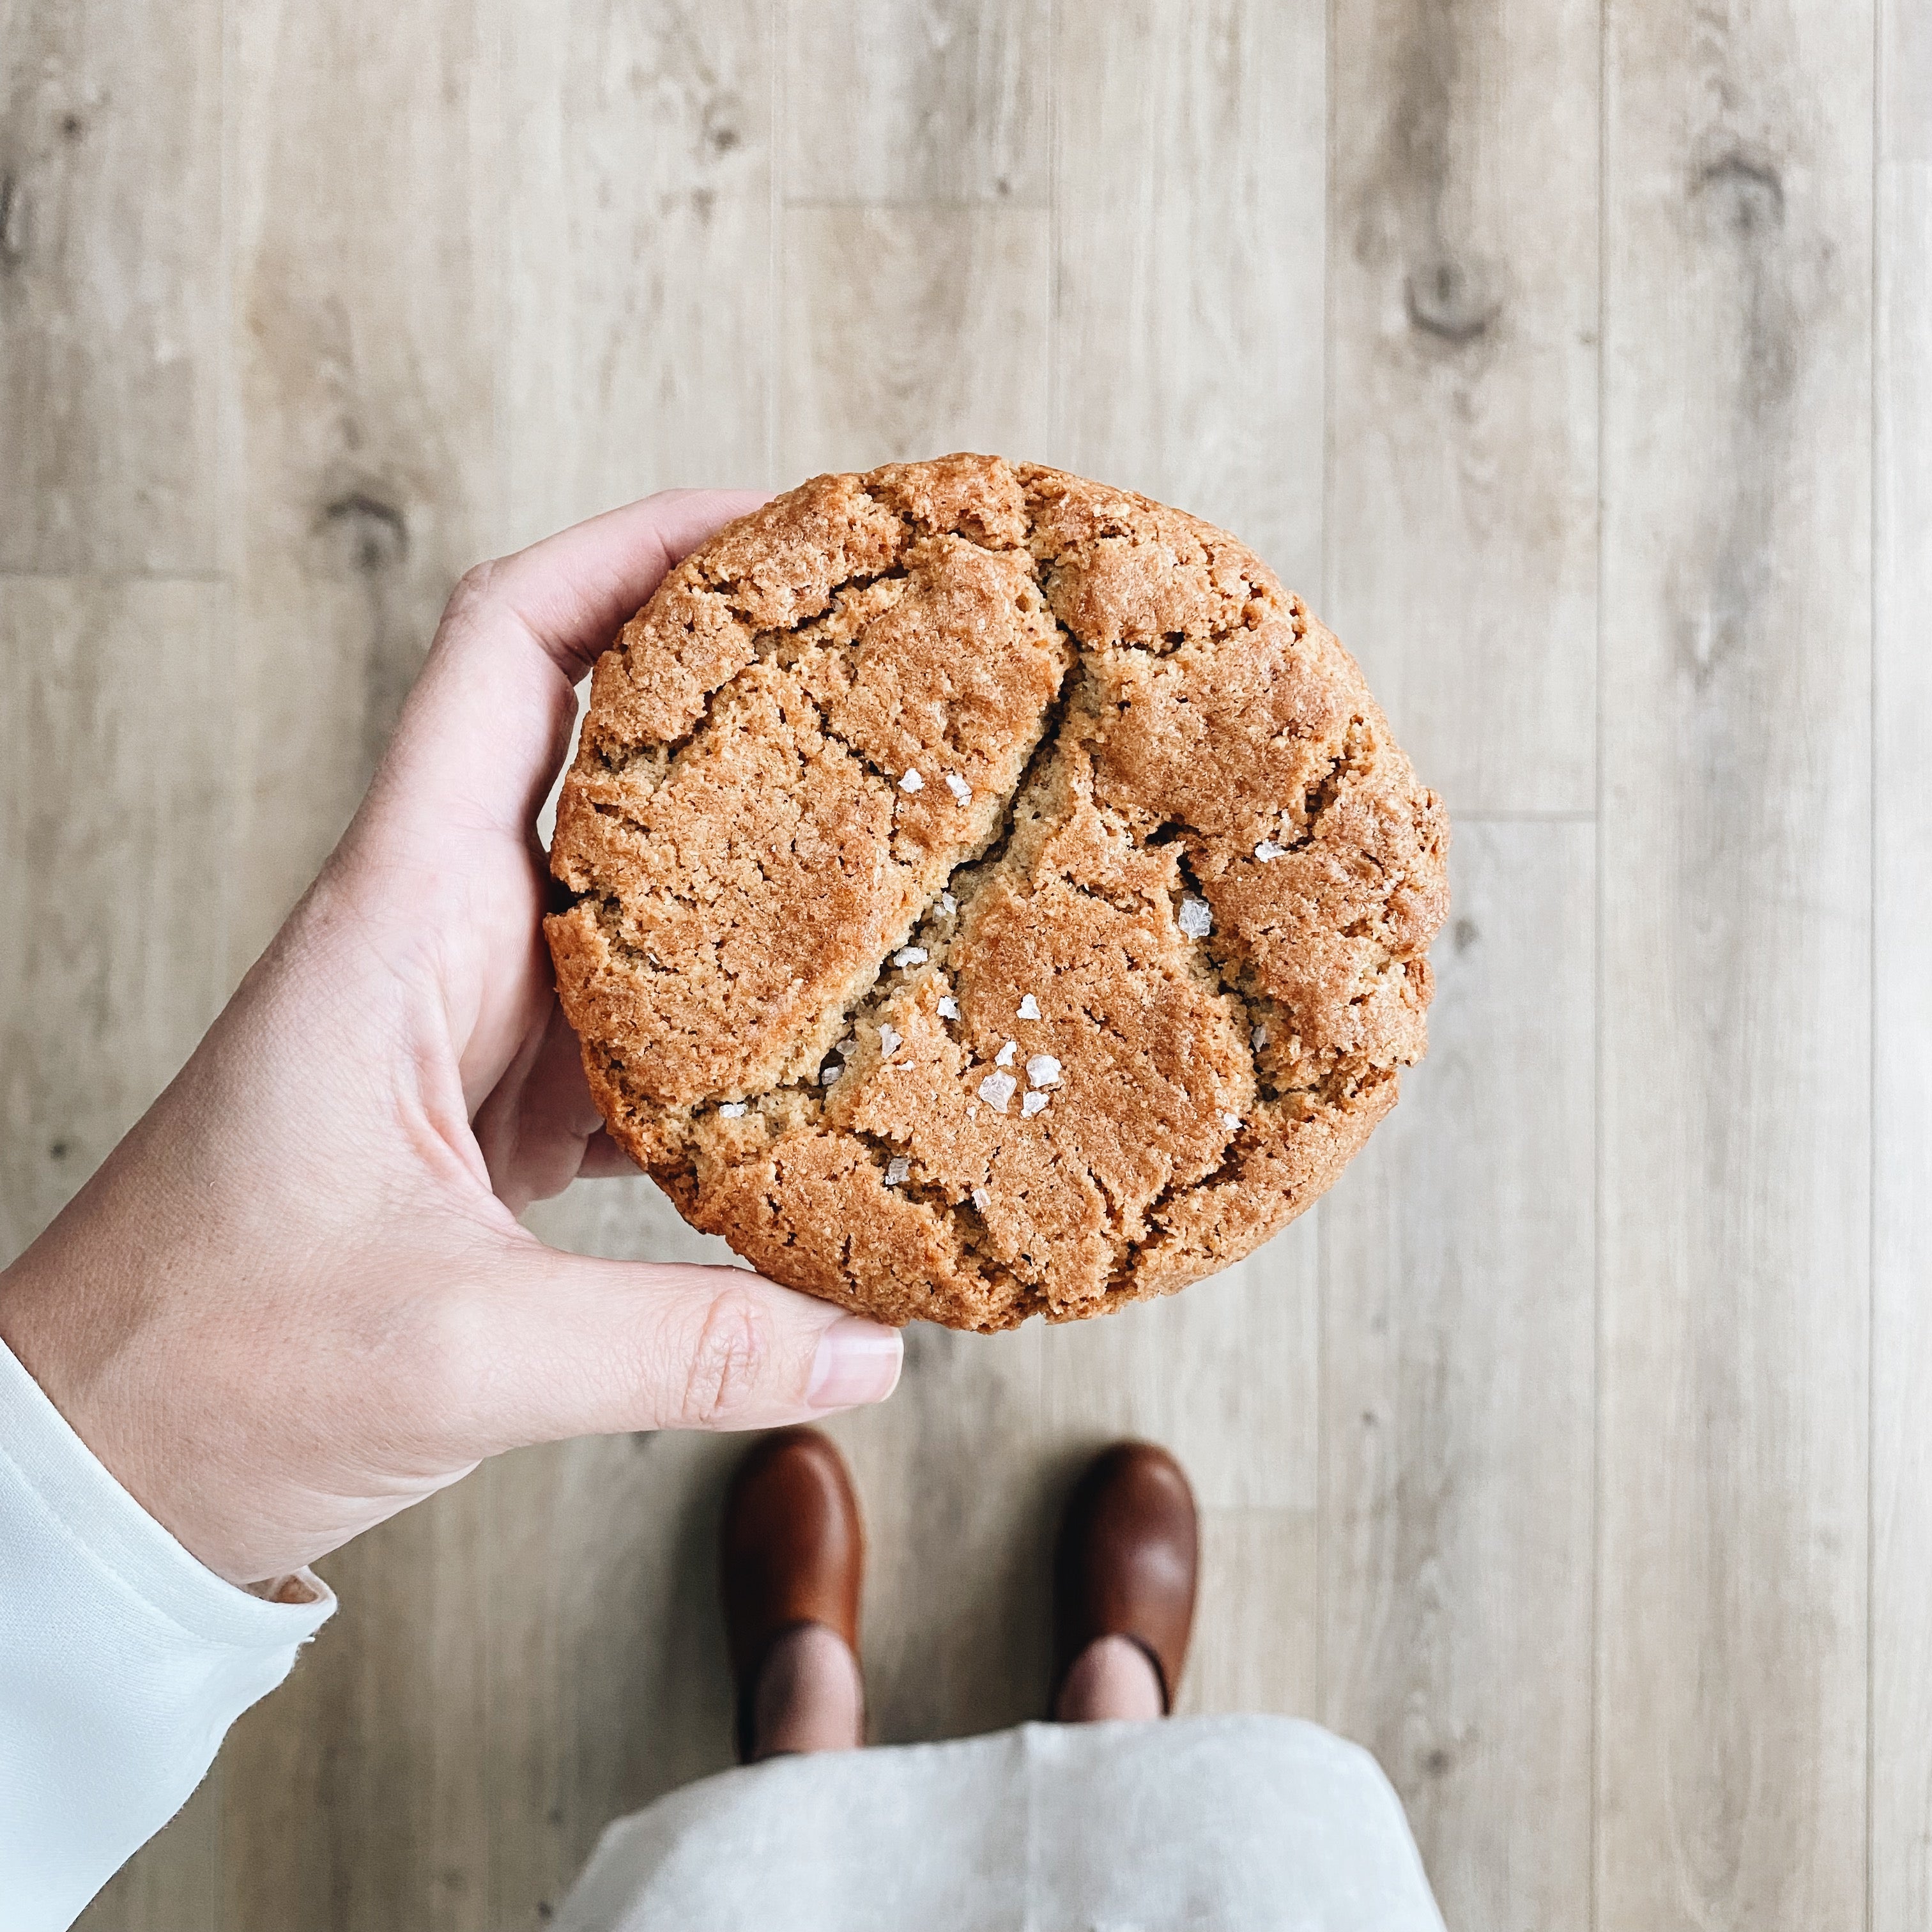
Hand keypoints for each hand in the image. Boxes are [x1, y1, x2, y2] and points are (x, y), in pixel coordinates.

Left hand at [0, 493, 902, 1586]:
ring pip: (636, 886)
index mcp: (400, 921)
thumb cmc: (208, 1366)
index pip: (507, 650)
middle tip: (890, 662)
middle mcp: (440, 937)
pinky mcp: (498, 1105)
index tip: (771, 524)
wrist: (98, 1456)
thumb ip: (686, 1348)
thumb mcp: (459, 1355)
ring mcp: (474, 1019)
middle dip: (738, 683)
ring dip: (756, 856)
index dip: (635, 552)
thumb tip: (872, 1341)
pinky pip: (642, 1025)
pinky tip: (828, 1062)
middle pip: (597, 738)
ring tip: (903, 841)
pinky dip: (736, 1026)